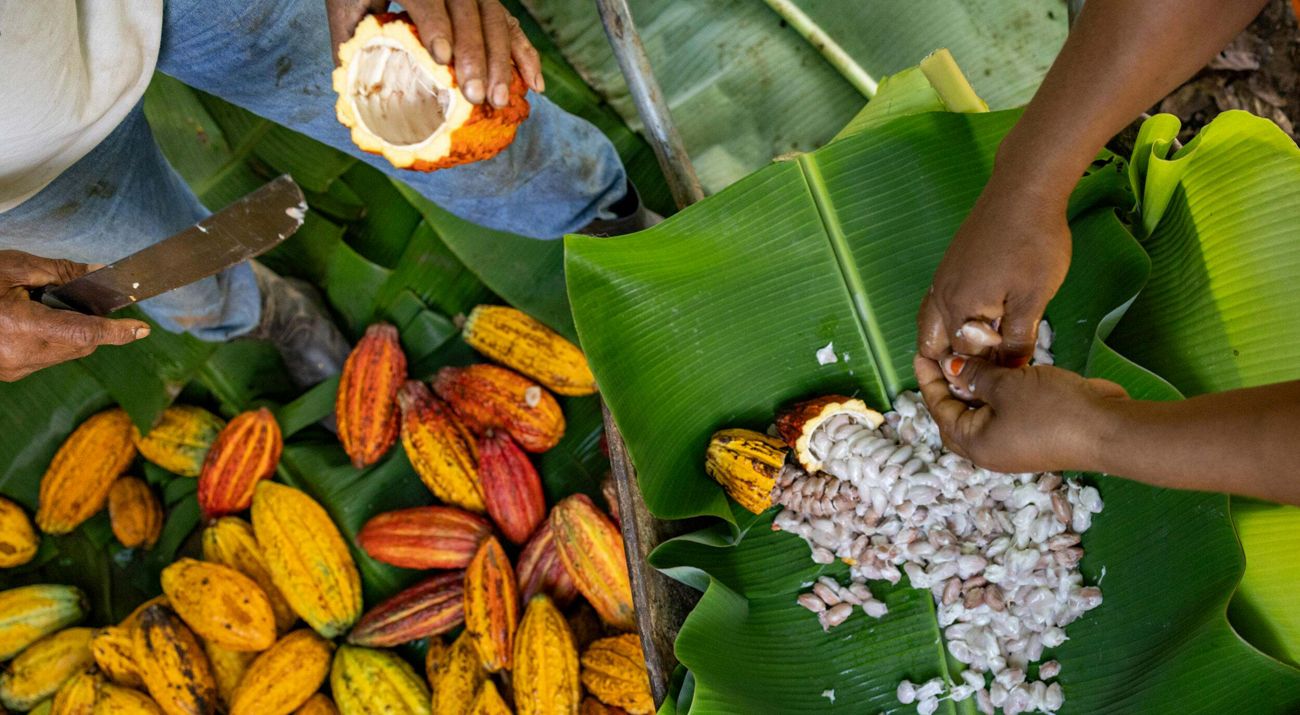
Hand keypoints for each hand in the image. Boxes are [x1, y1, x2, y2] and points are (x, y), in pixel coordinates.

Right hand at [0, 250, 149, 381]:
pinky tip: (34, 321)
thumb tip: (100, 274)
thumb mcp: (12, 268)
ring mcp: (12, 369)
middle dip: (92, 324)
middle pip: (80, 344)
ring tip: (47, 307)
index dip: (117, 331)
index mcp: (20, 327)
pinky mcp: (8, 373)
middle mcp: (19, 356)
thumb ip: (61, 272)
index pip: (84, 332)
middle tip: (89, 300)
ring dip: (71, 332)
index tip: (141, 329)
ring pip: (65, 353)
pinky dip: (53, 340)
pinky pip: (46, 358)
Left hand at [327, 0, 543, 104]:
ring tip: (499, 99)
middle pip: (470, 11)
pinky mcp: (487, 2)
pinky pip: (513, 25)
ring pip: (496, 19)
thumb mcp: (348, 11)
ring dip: (503, 61)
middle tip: (476, 95)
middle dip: (476, 55)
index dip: (435, 24)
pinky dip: (525, 55)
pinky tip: (534, 84)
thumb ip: (351, 46)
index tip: (442, 58)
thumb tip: (356, 102)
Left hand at [914, 353, 1126, 472]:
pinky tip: (1001, 370)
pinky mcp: (1035, 434)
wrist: (1107, 428)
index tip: (923, 356)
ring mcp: (1015, 445)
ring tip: (971, 359)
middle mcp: (991, 450)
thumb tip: (951, 369)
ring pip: (983, 414)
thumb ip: (975, 376)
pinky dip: (998, 392)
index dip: (930, 382)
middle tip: (944, 360)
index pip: (940, 411)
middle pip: (957, 418)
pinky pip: (1006, 412)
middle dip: (948, 389)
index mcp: (975, 444)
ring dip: (976, 389)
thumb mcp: (1006, 386)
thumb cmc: (1050, 409)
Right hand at [917, 182, 1071, 365]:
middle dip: (950, 364)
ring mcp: (942, 280)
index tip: (1004, 385)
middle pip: (931, 344)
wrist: (1024, 192)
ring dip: (943, 343)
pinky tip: (970, 322)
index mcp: (959, 309)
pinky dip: (945, 323)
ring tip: (970, 355)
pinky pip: (936, 305)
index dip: (984, 373)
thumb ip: (1018, 339)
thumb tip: (1011, 371)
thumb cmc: (1033, 245)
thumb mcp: (1033, 299)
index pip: (964, 357)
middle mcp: (941, 297)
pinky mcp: (949, 266)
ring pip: (928, 324)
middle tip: (978, 374)